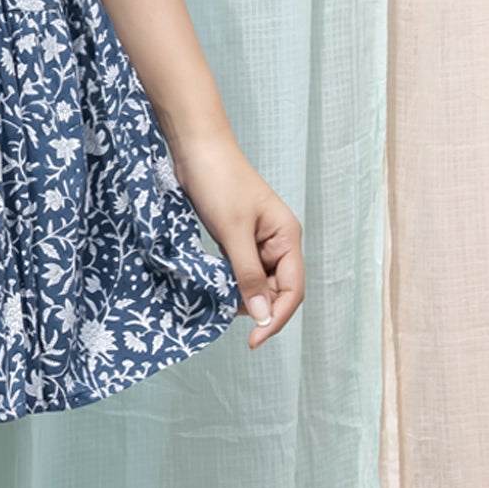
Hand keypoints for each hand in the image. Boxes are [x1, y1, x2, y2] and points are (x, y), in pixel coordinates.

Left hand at [170, 131, 302, 348]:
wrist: (196, 148)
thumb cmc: (218, 181)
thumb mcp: (233, 232)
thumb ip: (248, 275)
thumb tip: (263, 316)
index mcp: (287, 238)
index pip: (292, 290)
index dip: (275, 318)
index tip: (253, 339)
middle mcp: (278, 242)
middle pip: (277, 290)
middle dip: (256, 308)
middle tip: (224, 314)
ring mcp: (258, 241)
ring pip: (257, 283)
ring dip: (241, 296)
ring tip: (216, 299)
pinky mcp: (238, 239)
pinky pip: (241, 271)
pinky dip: (230, 282)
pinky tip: (214, 286)